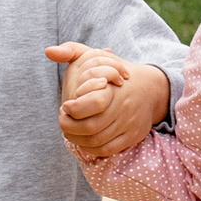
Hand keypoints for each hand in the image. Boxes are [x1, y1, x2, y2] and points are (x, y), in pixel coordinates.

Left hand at [47, 42, 170, 159]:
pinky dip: (91, 148)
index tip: (65, 106)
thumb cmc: (116, 73)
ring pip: (97, 141)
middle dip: (70, 126)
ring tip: (69, 129)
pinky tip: (83, 139)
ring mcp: (129, 124)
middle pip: (91, 127)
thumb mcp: (95, 56)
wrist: (152, 88)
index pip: (94, 103)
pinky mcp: (132, 136)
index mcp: (115, 88)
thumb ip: (71, 50)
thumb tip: (48, 51)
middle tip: (63, 119)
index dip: (74, 109)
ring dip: (77, 139)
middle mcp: (124, 107)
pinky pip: (107, 149)